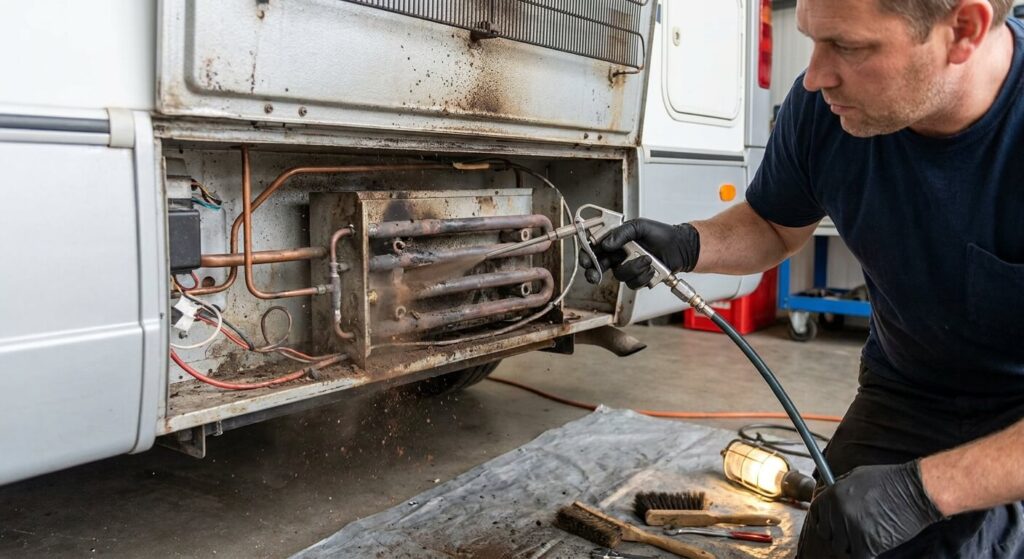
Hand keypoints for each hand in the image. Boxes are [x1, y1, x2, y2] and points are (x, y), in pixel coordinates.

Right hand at [579, 218, 699, 287]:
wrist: (681, 247)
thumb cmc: (662, 234)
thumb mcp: (640, 226)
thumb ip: (622, 233)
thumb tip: (607, 243)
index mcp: (616, 241)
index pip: (595, 248)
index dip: (587, 255)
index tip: (586, 260)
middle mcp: (619, 255)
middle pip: (598, 267)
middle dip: (594, 272)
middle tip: (594, 274)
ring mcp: (628, 267)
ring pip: (619, 275)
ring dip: (632, 269)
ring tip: (646, 259)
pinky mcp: (638, 278)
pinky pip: (633, 283)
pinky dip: (643, 276)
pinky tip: (651, 268)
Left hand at [807, 461, 943, 557]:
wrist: (914, 490)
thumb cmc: (890, 481)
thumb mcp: (857, 476)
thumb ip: (840, 489)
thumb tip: (830, 499)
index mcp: (833, 494)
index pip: (815, 514)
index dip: (823, 521)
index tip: (830, 526)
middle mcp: (838, 511)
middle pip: (827, 534)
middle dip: (838, 535)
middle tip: (852, 534)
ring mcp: (851, 528)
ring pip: (841, 548)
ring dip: (852, 546)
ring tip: (866, 538)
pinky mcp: (867, 543)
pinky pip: (858, 556)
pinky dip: (865, 555)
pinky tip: (873, 547)